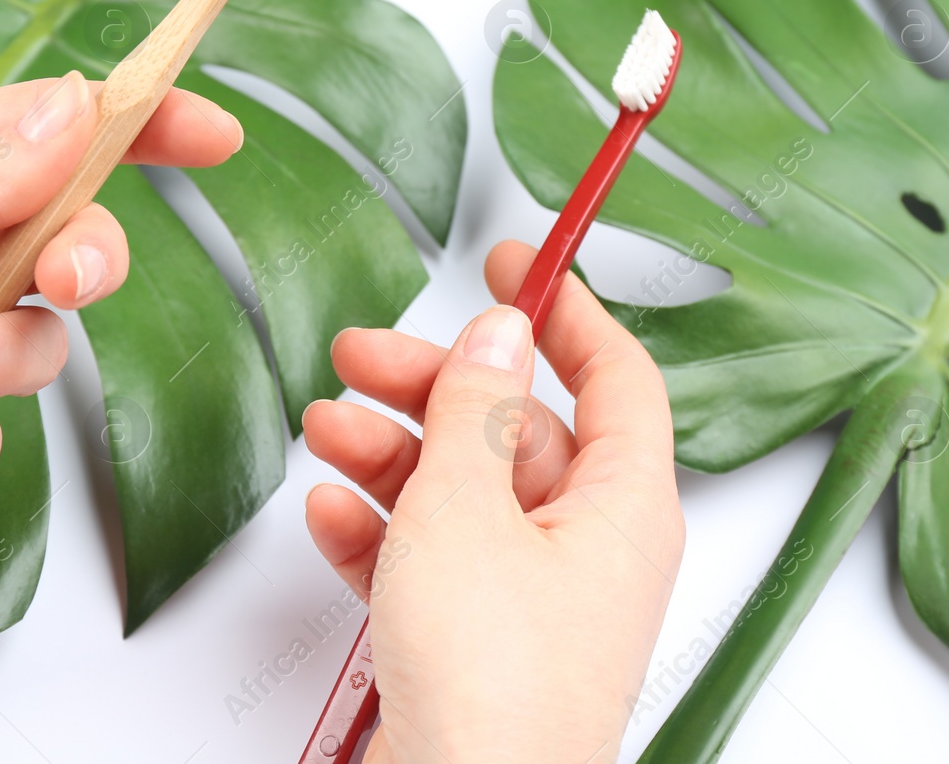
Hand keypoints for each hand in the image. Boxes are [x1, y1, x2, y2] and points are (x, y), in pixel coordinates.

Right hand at [303, 240, 683, 763]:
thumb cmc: (493, 688)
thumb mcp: (467, 510)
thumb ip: (475, 411)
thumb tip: (498, 334)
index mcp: (622, 506)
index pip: (617, 377)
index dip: (568, 310)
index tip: (518, 261)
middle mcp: (585, 549)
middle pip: (516, 429)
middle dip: (435, 386)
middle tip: (366, 353)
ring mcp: (528, 599)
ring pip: (462, 492)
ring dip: (391, 453)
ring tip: (327, 429)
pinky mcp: (473, 642)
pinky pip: (429, 559)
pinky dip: (379, 529)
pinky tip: (332, 513)